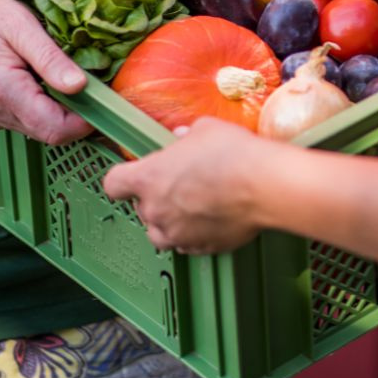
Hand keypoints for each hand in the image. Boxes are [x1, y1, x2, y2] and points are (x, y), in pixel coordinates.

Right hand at [0, 0, 91, 144]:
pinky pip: (25, 121)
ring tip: (60, 76)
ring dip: (59, 110)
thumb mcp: (20, 25)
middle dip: (77, 115)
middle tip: (91, 84)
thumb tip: (81, 86)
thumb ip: (50, 58)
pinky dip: (41, 106)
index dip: (86, 121)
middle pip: (51, 133)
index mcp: (3, 91)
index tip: (103, 99)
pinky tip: (38, 81)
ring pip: (39, 129)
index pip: (56, 129)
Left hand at [102, 118, 275, 253]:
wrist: (264, 185)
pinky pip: (187, 244)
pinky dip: (193, 235)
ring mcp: (177, 233)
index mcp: (148, 178)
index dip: (122, 180)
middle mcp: (156, 210)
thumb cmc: (233, 154)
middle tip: (180, 183)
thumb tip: (183, 136)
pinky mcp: (200, 247)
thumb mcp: (205, 129)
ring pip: (160, 234)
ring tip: (191, 207)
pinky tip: (211, 219)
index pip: (113, 184)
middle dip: (155, 198)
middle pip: (140, 209)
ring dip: (169, 222)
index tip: (133, 176)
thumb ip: (186, 136)